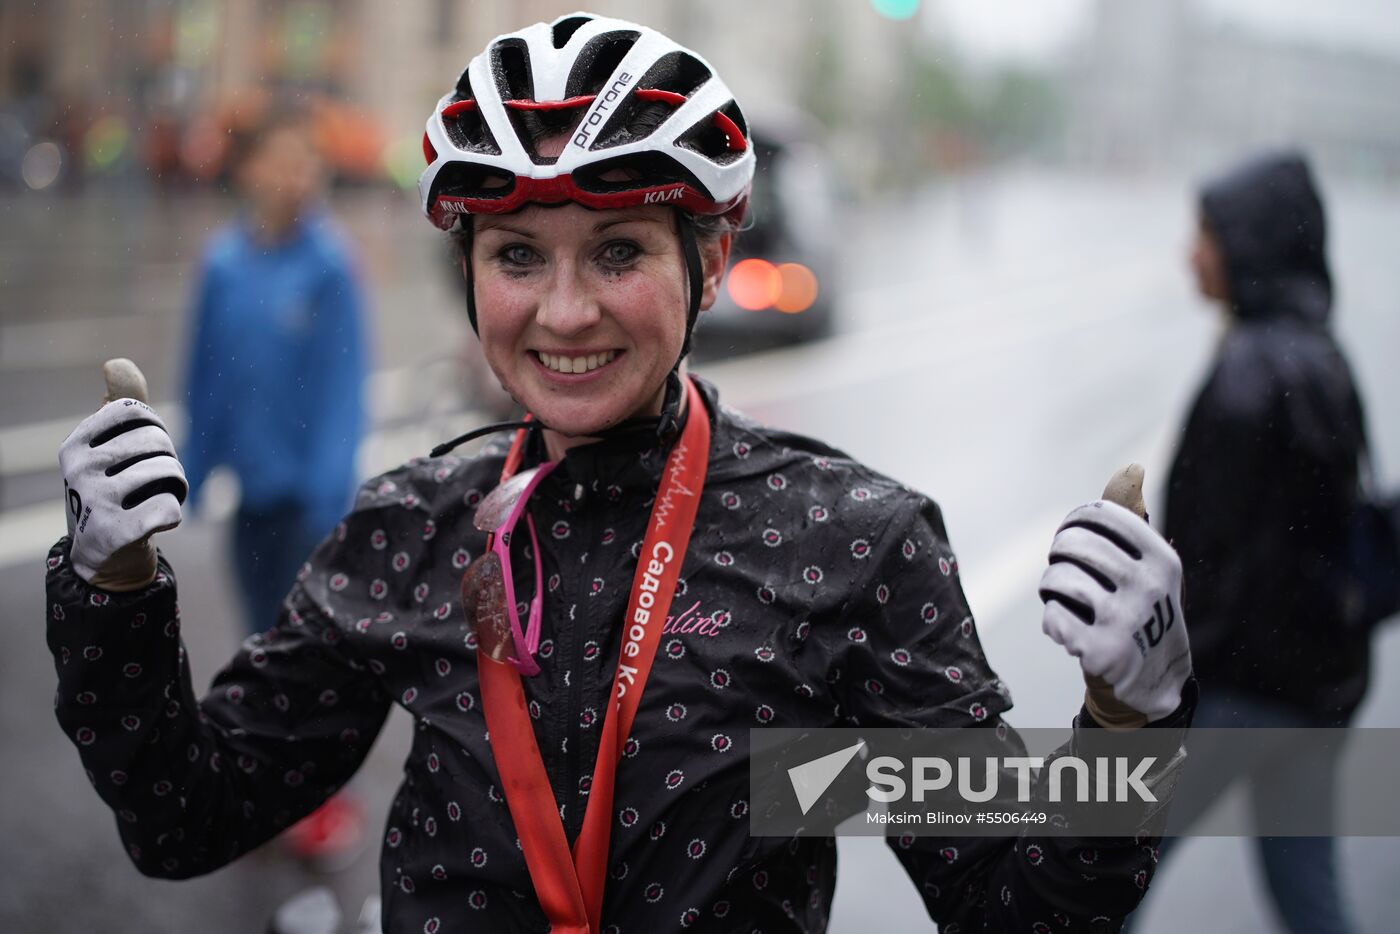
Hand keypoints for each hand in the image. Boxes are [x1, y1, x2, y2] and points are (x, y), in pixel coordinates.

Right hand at [59, 360, 186, 589]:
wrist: (100, 557)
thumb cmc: (111, 491)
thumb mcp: (109, 446)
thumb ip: (120, 404)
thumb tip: (116, 363)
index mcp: (75, 444)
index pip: (137, 412)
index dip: (155, 430)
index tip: (143, 452)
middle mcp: (78, 470)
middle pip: (157, 443)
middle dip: (169, 461)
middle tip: (152, 483)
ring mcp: (93, 502)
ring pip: (169, 473)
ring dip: (176, 487)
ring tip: (155, 500)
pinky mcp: (114, 534)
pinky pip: (169, 508)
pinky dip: (174, 514)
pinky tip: (157, 522)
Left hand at [1039, 475, 1191, 725]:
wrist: (1157, 680)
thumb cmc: (1143, 612)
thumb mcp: (1149, 567)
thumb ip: (1132, 523)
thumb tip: (1130, 470)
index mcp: (1160, 558)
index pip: (1100, 514)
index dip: (1074, 521)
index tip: (1072, 537)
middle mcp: (1147, 585)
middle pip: (1072, 544)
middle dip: (1058, 555)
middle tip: (1063, 570)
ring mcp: (1126, 619)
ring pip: (1057, 579)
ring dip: (1051, 589)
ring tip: (1063, 600)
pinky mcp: (1102, 651)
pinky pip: (1053, 617)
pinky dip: (1053, 623)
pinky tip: (1068, 631)